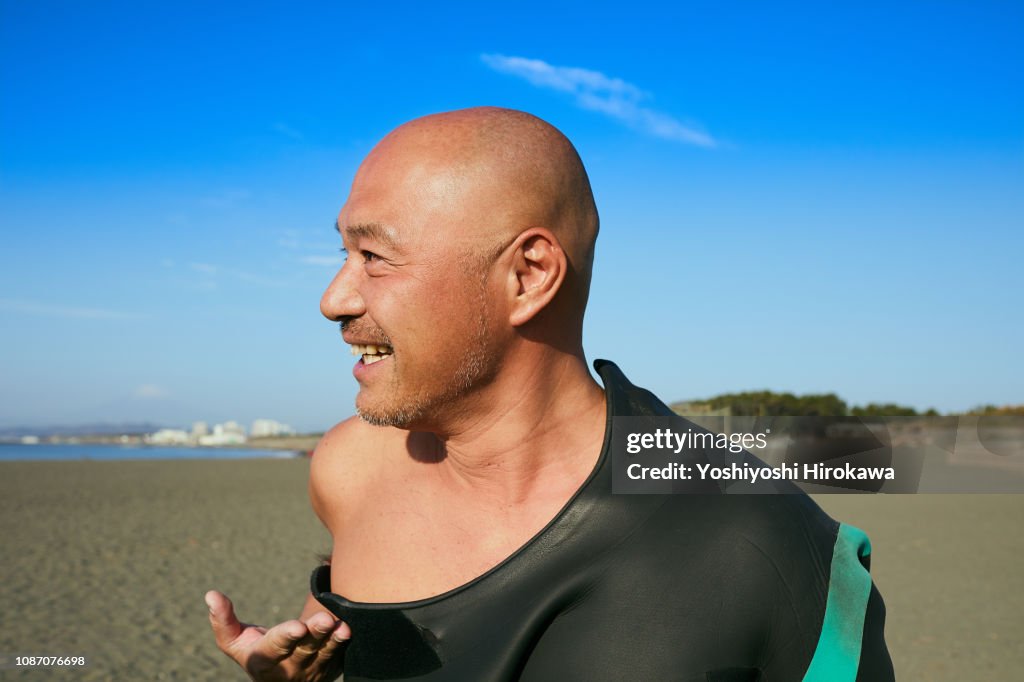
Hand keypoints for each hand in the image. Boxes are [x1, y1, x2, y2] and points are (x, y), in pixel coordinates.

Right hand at [206, 590, 349, 680]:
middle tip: (325, 620)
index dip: (286, 637)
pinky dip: (343, 643)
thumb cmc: (256, 653)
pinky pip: (338, 654)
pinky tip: (348, 630)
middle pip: (304, 648)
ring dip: (333, 638)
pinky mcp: (329, 667)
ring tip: (340, 625)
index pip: (275, 647)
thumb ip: (223, 621)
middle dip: (315, 633)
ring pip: (324, 652)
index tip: (297, 626)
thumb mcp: (235, 643)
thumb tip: (210, 594)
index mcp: (264, 661)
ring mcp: (311, 669)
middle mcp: (289, 668)